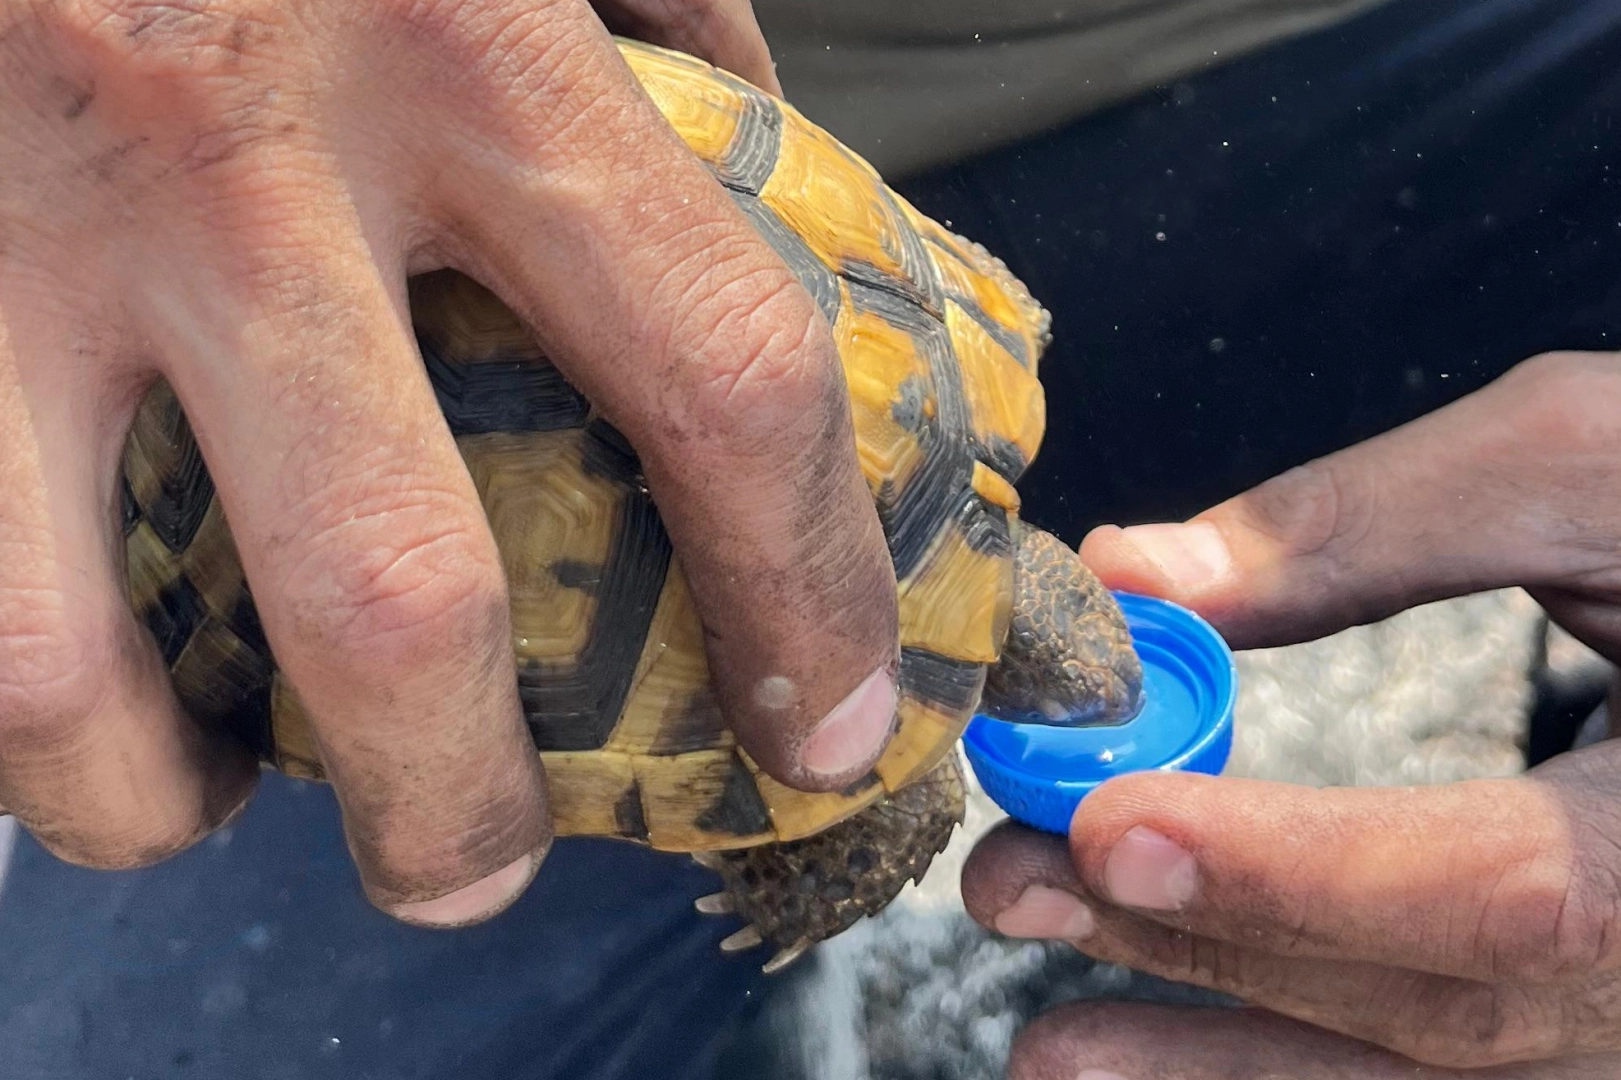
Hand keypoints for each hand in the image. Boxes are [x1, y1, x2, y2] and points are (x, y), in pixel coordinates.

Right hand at [0, 0, 896, 925]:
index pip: (721, 376)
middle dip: (452, 799)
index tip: (828, 728)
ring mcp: (6, 222)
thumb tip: (760, 193)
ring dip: (153, 797)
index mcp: (472, 35)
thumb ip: (659, 34)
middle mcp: (241, 149)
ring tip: (215, 801)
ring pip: (58, 657)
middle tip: (479, 865)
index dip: (805, 592)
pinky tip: (59, 668)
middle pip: (393, 597)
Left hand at [962, 352, 1620, 1075]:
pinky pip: (1473, 1075)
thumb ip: (1368, 523)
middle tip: (1015, 888)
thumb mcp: (1603, 462)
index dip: (1296, 873)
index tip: (1109, 828)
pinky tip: (1177, 1054)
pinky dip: (1310, 1067)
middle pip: (1442, 997)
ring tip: (1046, 1046)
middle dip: (1211, 948)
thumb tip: (1136, 579)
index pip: (1504, 888)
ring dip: (1232, 1061)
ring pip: (1449, 1076)